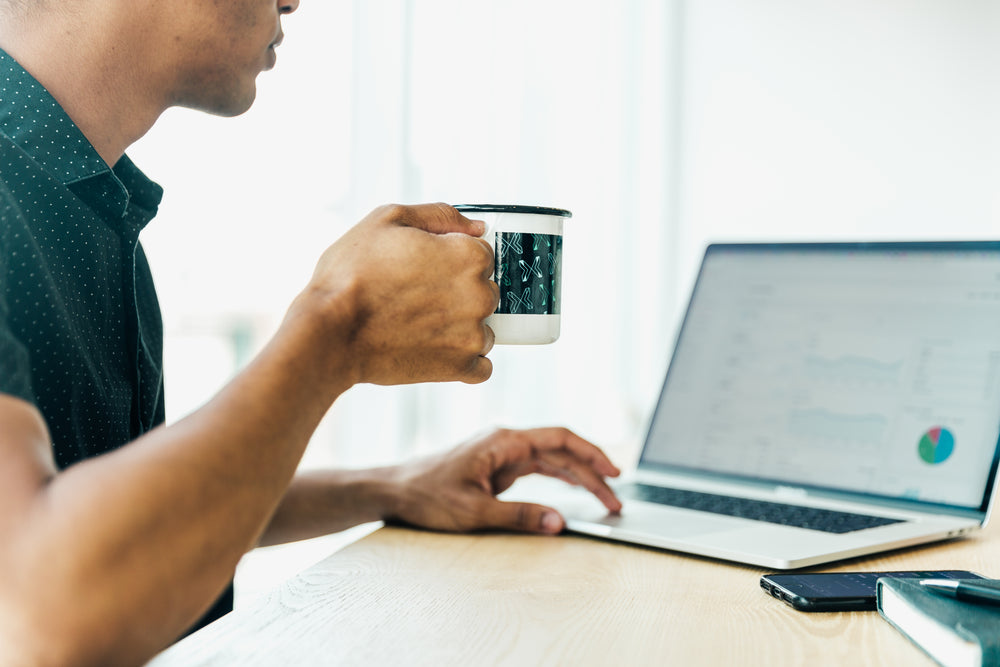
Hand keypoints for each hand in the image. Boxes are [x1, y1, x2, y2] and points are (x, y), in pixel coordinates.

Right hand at [298, 203, 498, 385]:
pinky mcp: (460, 367)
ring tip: (418, 325)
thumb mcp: (387, 220)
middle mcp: (479, 294)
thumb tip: (476, 226)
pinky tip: (433, 350)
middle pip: (485, 291)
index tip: (425, 268)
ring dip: (461, 328)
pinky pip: (481, 366)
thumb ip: (440, 216)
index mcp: (468, 256)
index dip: (451, 259)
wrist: (330, 331)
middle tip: (416, 297)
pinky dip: (462, 360)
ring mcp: (472, 333)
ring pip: (483, 328)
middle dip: (458, 293)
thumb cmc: (351, 275)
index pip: (482, 254)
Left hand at [388, 428, 621, 534]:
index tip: (613, 473)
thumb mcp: (474, 511)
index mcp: (503, 441)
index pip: (559, 439)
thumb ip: (519, 516)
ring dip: (578, 478)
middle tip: (615, 500)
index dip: (591, 454)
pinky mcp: (498, 467)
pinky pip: (537, 469)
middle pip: (561, 451)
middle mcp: (506, 442)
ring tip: (604, 499)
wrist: (395, 490)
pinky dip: (559, 479)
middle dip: (591, 473)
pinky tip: (575, 490)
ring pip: (552, 461)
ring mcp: (502, 454)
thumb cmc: (426, 494)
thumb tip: (558, 522)